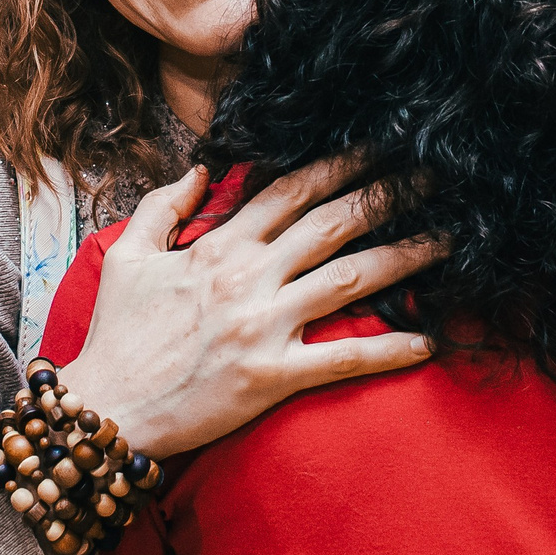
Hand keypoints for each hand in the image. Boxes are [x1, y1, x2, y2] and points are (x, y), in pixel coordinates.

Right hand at [58, 158, 439, 459]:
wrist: (106, 409)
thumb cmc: (116, 336)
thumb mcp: (127, 257)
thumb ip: (163, 207)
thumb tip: (200, 170)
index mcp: (216, 247)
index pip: (288, 191)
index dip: (337, 164)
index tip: (377, 145)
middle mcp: (247, 278)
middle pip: (331, 223)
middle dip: (386, 195)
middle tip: (433, 175)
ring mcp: (263, 327)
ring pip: (349, 279)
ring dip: (405, 256)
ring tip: (449, 240)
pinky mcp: (273, 377)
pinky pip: (343, 359)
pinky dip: (389, 350)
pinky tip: (428, 342)